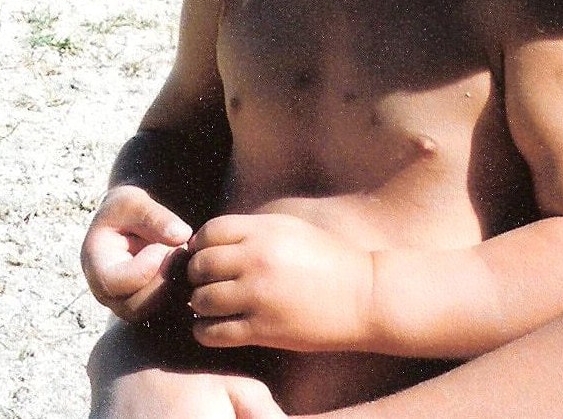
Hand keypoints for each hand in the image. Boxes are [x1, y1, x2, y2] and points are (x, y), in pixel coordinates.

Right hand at [81, 184, 192, 322]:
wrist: (131, 223)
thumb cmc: (127, 210)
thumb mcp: (133, 201)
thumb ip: (154, 215)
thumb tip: (181, 236)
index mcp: (96, 267)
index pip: (116, 283)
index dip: (146, 266)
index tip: (162, 245)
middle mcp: (109, 295)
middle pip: (136, 307)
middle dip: (164, 280)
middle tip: (179, 251)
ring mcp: (129, 305)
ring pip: (156, 314)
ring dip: (177, 286)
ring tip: (183, 256)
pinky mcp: (151, 309)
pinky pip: (172, 313)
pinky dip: (185, 292)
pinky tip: (188, 266)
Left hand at [186, 213, 375, 351]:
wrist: (365, 296)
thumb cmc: (330, 262)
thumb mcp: (293, 231)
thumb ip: (254, 232)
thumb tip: (209, 242)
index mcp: (266, 231)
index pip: (209, 232)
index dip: (202, 245)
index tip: (210, 257)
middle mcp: (257, 259)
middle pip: (199, 265)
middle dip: (198, 277)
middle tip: (209, 284)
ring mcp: (258, 295)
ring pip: (200, 300)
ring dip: (201, 305)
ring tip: (215, 307)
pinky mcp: (262, 329)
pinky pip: (211, 332)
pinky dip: (206, 331)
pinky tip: (219, 327)